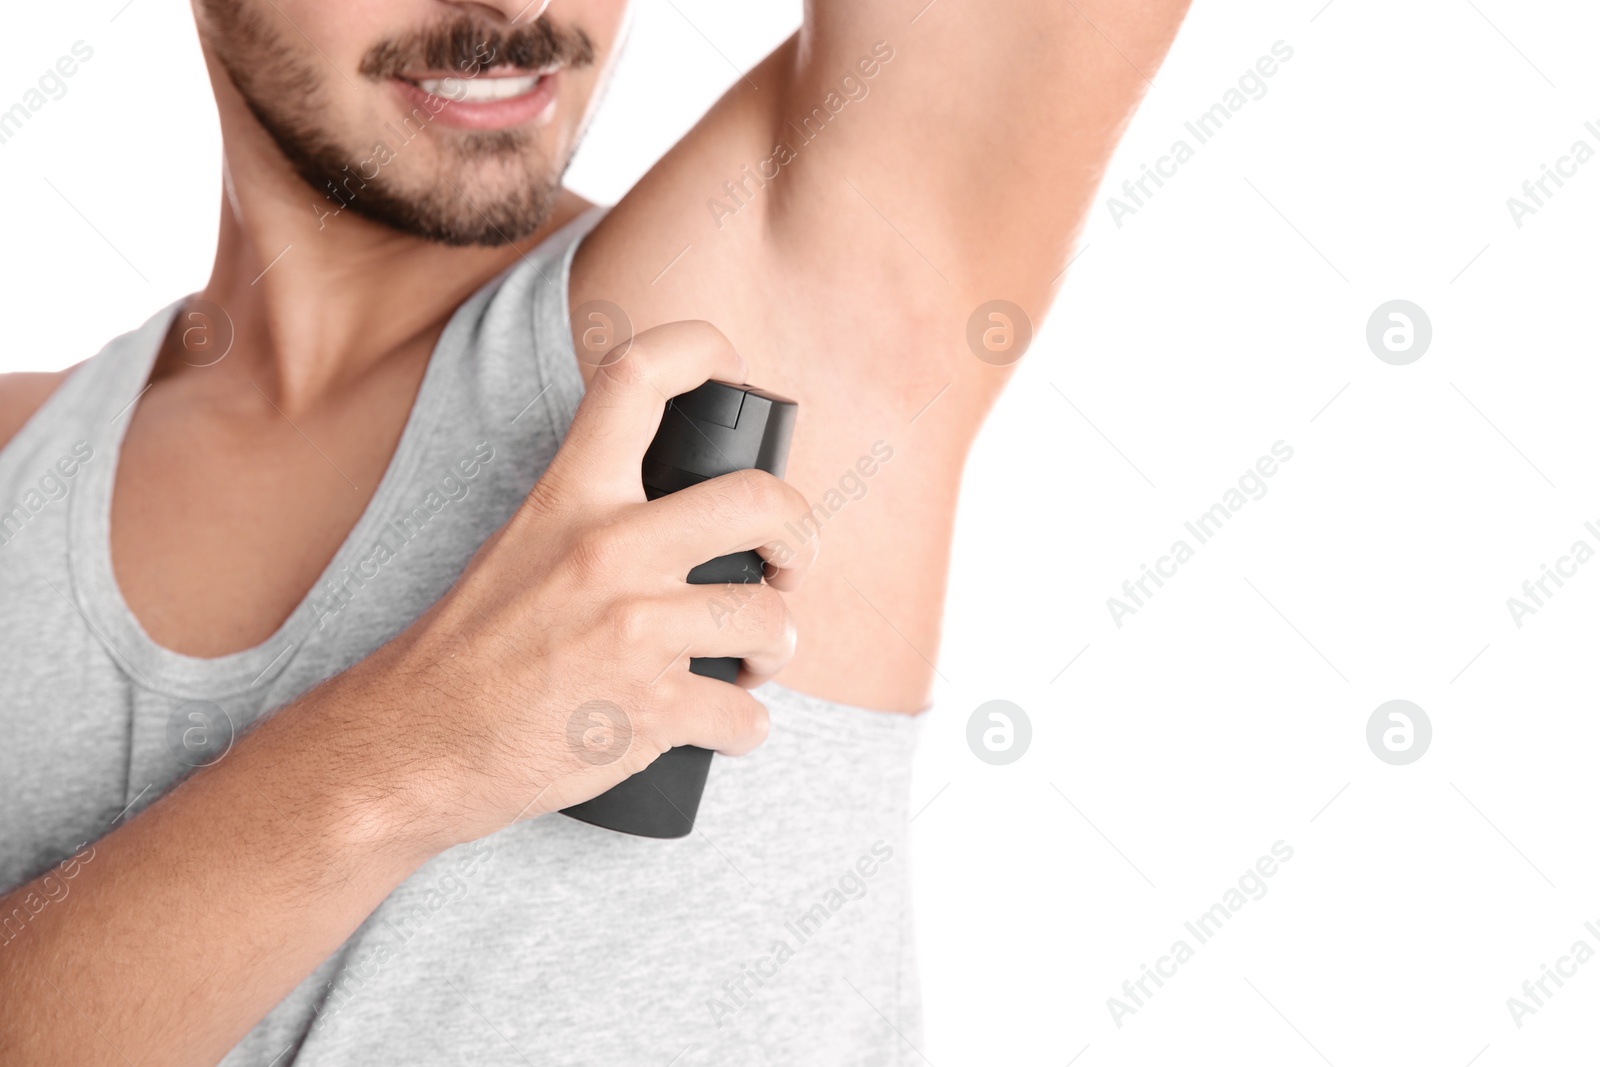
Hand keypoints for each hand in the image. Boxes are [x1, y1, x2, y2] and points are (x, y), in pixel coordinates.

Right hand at [341, 320, 817, 851]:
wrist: (413, 746)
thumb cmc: (466, 653)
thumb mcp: (517, 547)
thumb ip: (589, 518)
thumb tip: (677, 519)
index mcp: (570, 498)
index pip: (638, 376)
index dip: (702, 348)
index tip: (733, 369)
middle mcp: (608, 551)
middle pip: (760, 501)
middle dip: (798, 537)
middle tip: (787, 567)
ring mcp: (633, 630)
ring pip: (770, 620)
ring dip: (777, 647)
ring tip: (753, 662)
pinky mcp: (649, 710)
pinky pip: (747, 716)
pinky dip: (746, 727)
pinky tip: (723, 724)